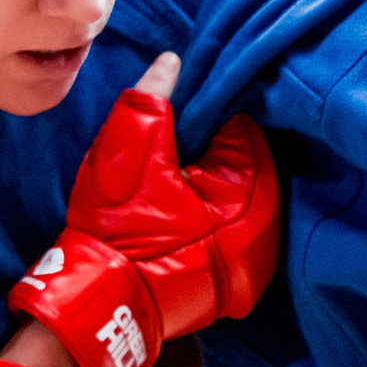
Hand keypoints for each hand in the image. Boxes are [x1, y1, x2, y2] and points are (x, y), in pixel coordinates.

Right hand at [9, 52, 280, 366]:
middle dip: (214, 155)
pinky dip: (217, 220)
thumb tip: (174, 61)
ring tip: (173, 190)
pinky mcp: (240, 284)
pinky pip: (238, 232)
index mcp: (248, 191)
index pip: (243, 129)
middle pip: (249, 166)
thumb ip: (153, 97)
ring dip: (217, 188)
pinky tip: (181, 221)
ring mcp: (256, 263)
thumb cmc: (115, 226)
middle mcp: (266, 230)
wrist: (101, 305)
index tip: (176, 128)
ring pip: (244, 200)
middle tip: (171, 160)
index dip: (206, 120)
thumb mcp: (127, 149)